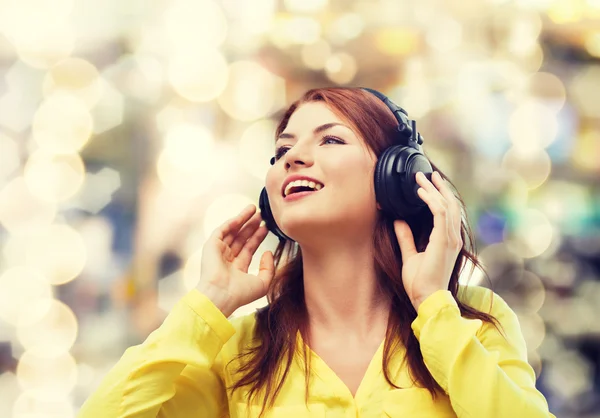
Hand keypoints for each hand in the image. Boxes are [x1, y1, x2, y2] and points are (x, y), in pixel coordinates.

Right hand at [197, 204, 274, 314]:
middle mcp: (227, 260)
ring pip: (233, 231)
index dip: (257, 237)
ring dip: (242, 219)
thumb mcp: (262, 283)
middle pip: (241, 238)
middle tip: (262, 215)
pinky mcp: (211, 246)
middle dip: (251, 226)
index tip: (267, 227)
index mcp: (237, 269)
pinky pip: (223, 230)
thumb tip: (268, 252)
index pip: (249, 249)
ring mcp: (218, 252)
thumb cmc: (240, 294)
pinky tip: (243, 215)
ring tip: (254, 209)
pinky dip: (232, 222)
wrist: (221, 295)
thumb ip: (269, 268)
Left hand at [393, 171, 462, 310]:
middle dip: (438, 188)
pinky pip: (440, 214)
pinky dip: (431, 201)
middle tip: (427, 175)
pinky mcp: (443, 241)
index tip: (428, 185)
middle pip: (450, 205)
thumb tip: (398, 221)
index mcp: (448, 241)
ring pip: (446, 206)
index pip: (448, 212)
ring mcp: (451, 239)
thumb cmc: (421, 282)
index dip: (440, 196)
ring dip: (433, 190)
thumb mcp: (410, 255)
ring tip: (421, 179)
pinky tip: (420, 193)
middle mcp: (453, 238)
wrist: (427, 298)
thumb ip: (406, 237)